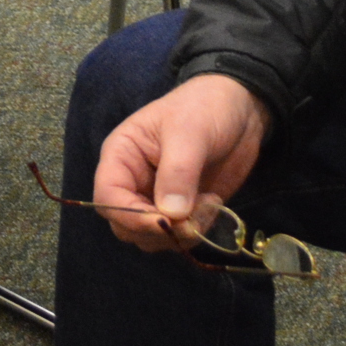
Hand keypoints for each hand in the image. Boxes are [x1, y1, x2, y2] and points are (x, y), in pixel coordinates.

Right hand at [90, 74, 272, 254]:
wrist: (238, 108)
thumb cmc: (203, 108)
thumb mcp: (189, 132)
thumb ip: (178, 172)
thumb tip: (171, 215)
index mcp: (122, 156)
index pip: (107, 197)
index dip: (129, 216)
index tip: (163, 222)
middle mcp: (133, 182)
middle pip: (125, 225)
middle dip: (157, 231)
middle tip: (192, 219)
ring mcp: (157, 199)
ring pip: (151, 237)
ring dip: (180, 234)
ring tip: (208, 205)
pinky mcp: (181, 211)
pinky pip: (178, 237)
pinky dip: (195, 232)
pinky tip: (213, 206)